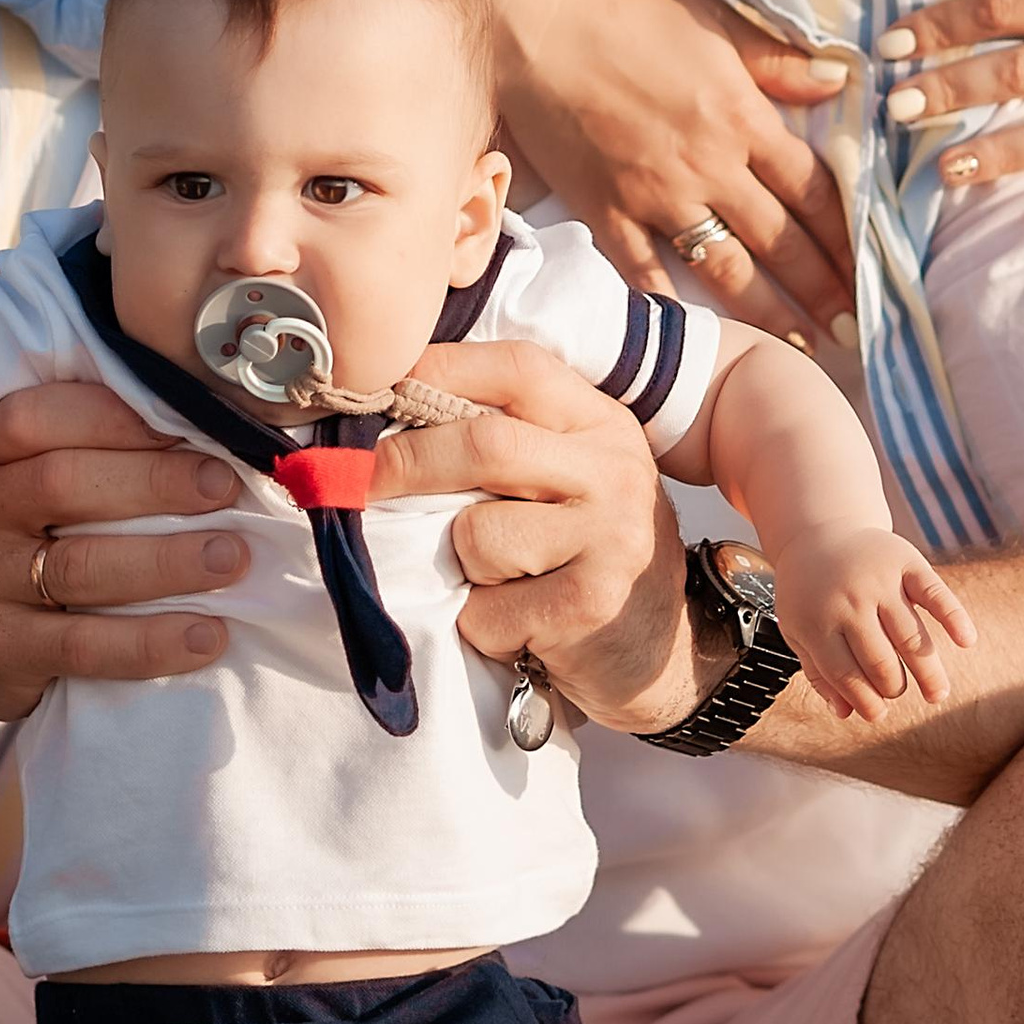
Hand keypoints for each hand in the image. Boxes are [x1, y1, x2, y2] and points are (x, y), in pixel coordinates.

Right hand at [0, 383, 249, 721]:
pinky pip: (83, 646)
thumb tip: (200, 425)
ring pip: (80, 567)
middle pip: (63, 484)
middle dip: (155, 482)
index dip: (116, 417)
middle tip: (226, 487)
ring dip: (167, 561)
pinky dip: (152, 642)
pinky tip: (208, 635)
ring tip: (231, 557)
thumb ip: (75, 447)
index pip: (38, 418)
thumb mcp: (7, 479)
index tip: (190, 421)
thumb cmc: (0, 538)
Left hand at [369, 335, 695, 732]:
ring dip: (463, 566)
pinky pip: (487, 608)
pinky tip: (519, 625)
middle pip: (485, 444)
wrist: (662, 655)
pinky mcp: (591, 605)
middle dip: (407, 461)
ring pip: (478, 534)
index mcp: (602, 425)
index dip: (441, 369)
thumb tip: (394, 411)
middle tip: (360, 479)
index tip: (381, 388)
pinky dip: (481, 623)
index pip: (518, 368)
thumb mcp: (571, 479)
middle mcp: (614, 472)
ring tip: (502, 582)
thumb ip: (510, 441)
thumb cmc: (588, 556)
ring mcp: (610, 538)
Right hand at [483, 0, 854, 347]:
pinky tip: (703, 335)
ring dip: (770, 312)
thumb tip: (840, 82)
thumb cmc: (624, 12)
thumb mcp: (715, 19)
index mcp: (741, 117)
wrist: (533, 27)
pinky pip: (648, 274)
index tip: (873, 267)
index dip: (848, 235)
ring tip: (805, 344)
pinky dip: (676, 307)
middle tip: (856, 325)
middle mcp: (708, 166)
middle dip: (824, 287)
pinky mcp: (606, 213)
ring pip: (726, 269)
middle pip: (782, 240)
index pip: (814, 189)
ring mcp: (655, 196)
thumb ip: (778, 59)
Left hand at [782, 531, 975, 723]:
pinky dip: (954, 617)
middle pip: (881, 661)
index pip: (846, 675)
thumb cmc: (810, 591)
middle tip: (898, 693)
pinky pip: (934, 593)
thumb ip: (818, 672)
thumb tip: (846, 714)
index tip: (877, 715)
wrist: (820, 531)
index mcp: (817, 621)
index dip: (865, 701)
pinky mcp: (905, 561)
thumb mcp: (798, 629)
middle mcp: (849, 600)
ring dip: (929, 672)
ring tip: (937, 695)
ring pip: (911, 637)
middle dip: (893, 687)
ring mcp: (879, 579)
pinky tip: (967, 641)